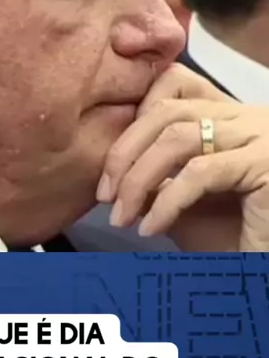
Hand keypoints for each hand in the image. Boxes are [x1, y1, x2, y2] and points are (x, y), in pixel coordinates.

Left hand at [97, 64, 268, 251]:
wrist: (266, 274)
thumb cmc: (234, 240)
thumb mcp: (184, 203)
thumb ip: (154, 179)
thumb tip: (112, 174)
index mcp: (229, 117)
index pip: (174, 83)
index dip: (135, 114)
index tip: (112, 164)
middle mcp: (247, 117)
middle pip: (168, 109)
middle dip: (125, 151)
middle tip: (105, 194)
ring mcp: (259, 136)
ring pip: (178, 136)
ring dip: (138, 177)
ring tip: (122, 215)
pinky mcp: (267, 165)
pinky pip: (200, 173)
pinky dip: (166, 202)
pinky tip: (151, 228)